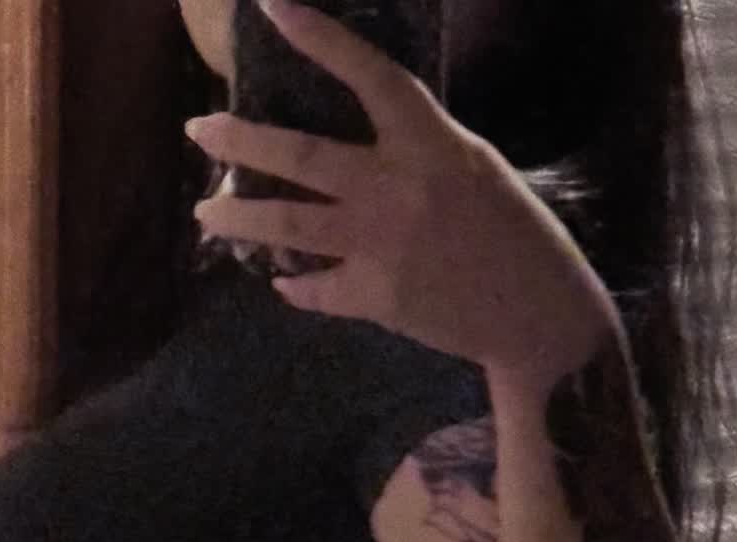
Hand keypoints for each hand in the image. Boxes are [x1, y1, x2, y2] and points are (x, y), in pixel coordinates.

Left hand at [186, 0, 618, 382]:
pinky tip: (280, 279)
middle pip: (298, 156)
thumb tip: (361, 134)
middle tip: (199, 130)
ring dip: (238, 216)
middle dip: (238, 140)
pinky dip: (293, 284)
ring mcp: (381, 246)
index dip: (319, 39)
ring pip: (287, 224)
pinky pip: (315, 288)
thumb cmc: (516, 235)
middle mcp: (397, 188)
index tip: (272, 7)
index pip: (368, 75)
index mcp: (431, 142)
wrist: (538, 317)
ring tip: (206, 212)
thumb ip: (418, 147)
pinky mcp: (376, 299)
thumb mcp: (476, 167)